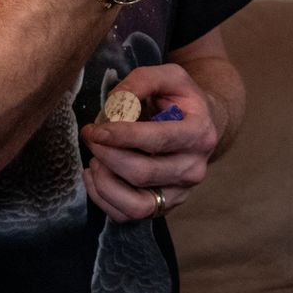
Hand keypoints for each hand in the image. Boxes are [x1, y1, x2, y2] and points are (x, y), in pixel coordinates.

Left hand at [80, 64, 220, 221]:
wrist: (201, 126)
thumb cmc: (181, 100)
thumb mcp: (171, 77)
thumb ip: (143, 81)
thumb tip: (114, 103)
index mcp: (199, 134)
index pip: (158, 140)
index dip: (122, 136)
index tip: (96, 128)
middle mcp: (194, 169)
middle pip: (142, 173)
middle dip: (107, 155)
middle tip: (91, 137)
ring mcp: (180, 193)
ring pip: (135, 204)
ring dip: (105, 182)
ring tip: (95, 159)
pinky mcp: (163, 207)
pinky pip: (126, 215)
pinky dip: (102, 197)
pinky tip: (95, 175)